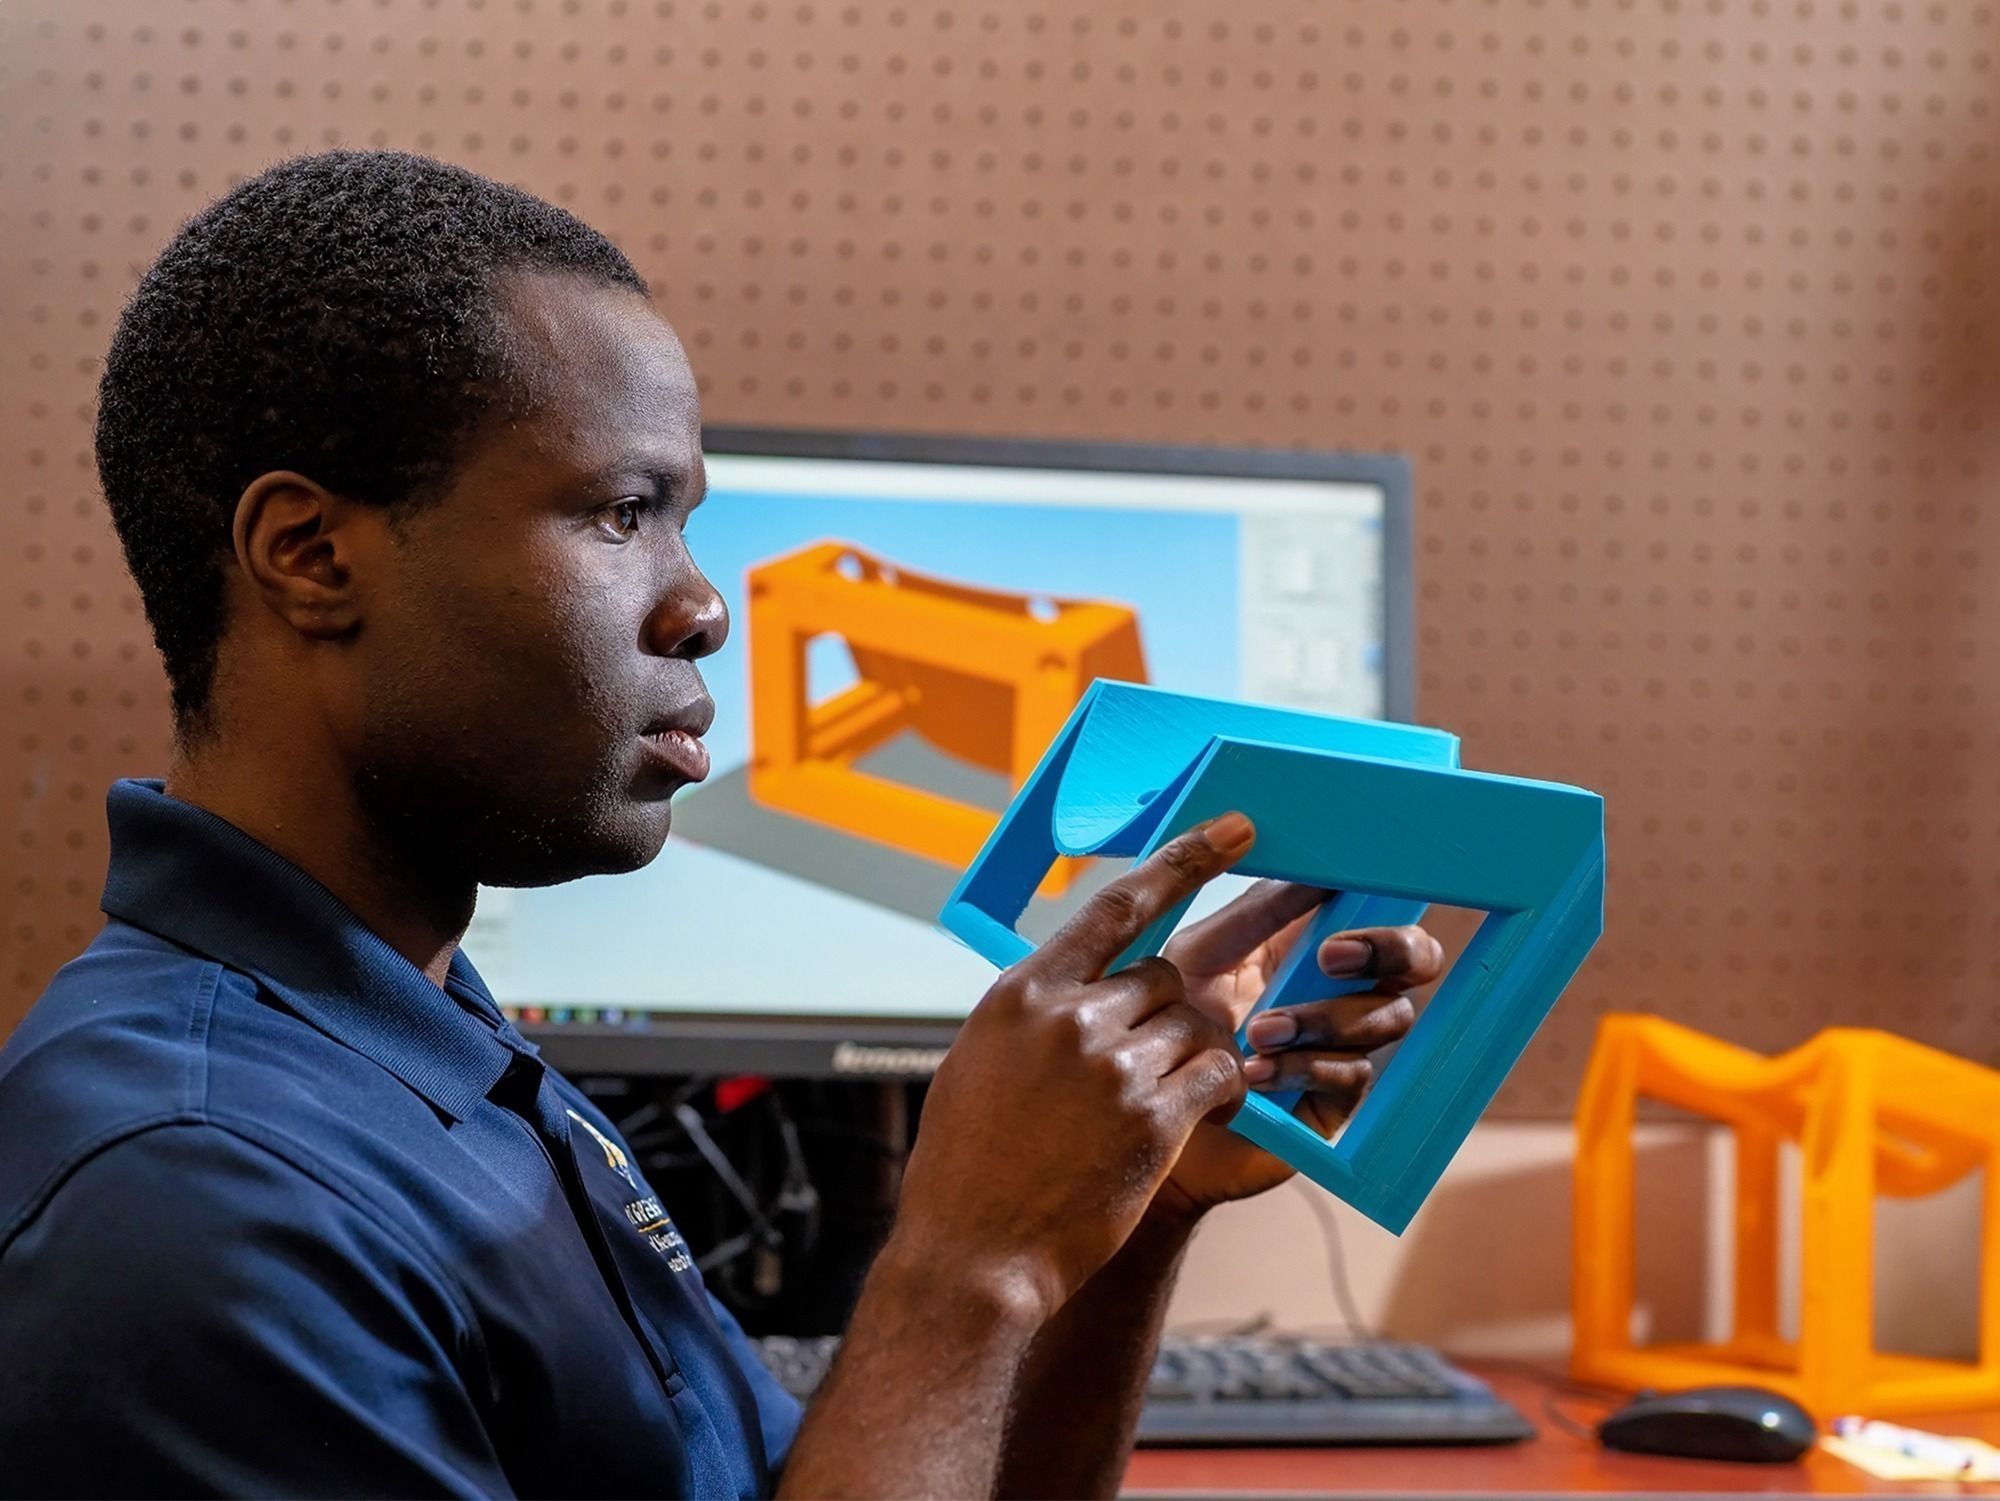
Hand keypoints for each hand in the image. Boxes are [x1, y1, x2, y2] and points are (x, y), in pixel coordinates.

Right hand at [892, 815, 1254, 1325]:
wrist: (974, 1255)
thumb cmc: (967, 1167)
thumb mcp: (978, 1064)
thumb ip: (1031, 1016)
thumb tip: (1068, 988)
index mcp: (1023, 992)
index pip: (1118, 904)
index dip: (1186, 861)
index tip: (1235, 829)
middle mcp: (1070, 1016)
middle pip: (1161, 978)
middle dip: (1163, 1017)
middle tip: (1136, 1071)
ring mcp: (1114, 1065)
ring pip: (1194, 1028)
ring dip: (1185, 1061)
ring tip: (1142, 1112)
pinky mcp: (1154, 1118)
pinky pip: (1217, 1075)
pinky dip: (1216, 1092)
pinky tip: (1185, 1120)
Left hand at [1152, 863, 1442, 1218]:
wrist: (1147, 1109)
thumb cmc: (1171, 1023)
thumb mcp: (1203, 953)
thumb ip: (1258, 911)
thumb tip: (1316, 867)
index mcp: (1310, 946)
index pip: (1379, 913)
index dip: (1384, 905)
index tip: (1353, 896)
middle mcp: (1340, 992)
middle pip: (1414, 961)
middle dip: (1388, 950)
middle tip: (1330, 958)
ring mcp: (1345, 1046)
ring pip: (1387, 1017)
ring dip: (1323, 1019)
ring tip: (1258, 1032)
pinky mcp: (1339, 1101)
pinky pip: (1355, 1074)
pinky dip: (1305, 1067)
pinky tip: (1256, 1075)